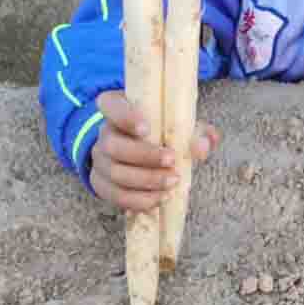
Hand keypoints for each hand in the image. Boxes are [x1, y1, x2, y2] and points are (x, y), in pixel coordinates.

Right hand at [90, 90, 219, 211]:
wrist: (141, 149)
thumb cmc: (163, 130)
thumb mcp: (180, 123)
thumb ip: (196, 131)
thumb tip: (204, 145)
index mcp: (118, 108)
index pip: (111, 105)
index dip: (125, 117)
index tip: (147, 128)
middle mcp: (104, 133)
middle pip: (114, 145)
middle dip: (144, 156)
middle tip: (172, 160)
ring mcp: (99, 159)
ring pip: (115, 173)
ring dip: (146, 181)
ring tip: (172, 183)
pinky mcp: (101, 183)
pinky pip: (115, 195)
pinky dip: (139, 199)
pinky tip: (160, 198)